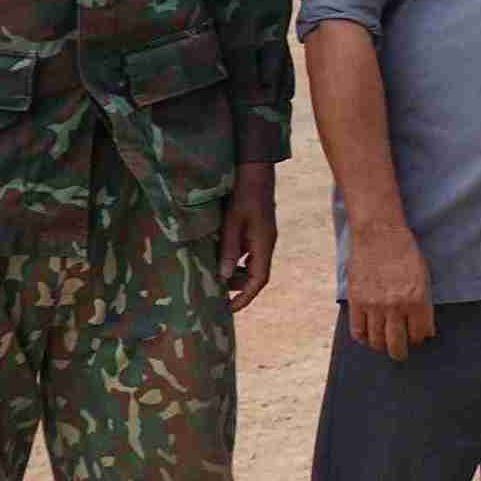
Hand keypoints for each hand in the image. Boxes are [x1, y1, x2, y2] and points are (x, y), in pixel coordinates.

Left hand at [220, 162, 277, 312]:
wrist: (255, 171)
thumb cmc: (244, 194)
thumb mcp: (233, 223)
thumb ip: (229, 249)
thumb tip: (223, 276)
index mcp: (263, 244)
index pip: (258, 280)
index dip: (245, 297)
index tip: (229, 309)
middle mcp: (265, 244)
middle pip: (255, 275)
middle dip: (238, 287)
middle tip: (216, 294)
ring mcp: (261, 237)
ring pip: (250, 264)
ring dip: (235, 273)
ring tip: (214, 277)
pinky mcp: (256, 230)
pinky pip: (247, 252)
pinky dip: (234, 260)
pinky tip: (219, 257)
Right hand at [346, 224, 434, 359]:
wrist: (379, 233)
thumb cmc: (405, 251)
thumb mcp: (424, 275)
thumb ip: (425, 304)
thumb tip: (426, 330)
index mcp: (417, 299)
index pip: (419, 334)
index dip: (419, 339)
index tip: (417, 338)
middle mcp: (396, 306)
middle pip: (397, 344)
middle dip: (400, 352)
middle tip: (400, 352)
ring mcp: (374, 305)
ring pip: (377, 341)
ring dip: (381, 346)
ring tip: (384, 345)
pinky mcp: (356, 301)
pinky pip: (358, 330)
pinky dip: (363, 338)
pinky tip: (368, 337)